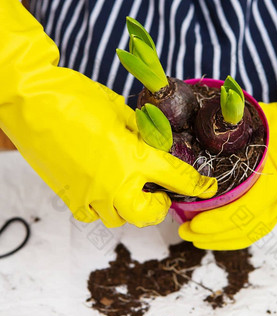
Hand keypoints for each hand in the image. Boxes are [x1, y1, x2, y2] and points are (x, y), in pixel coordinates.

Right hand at [0, 0, 216, 227]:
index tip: (208, 188)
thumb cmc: (74, 98)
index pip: (176, 177)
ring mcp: (89, 194)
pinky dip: (104, 206)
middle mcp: (113, 183)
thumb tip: (153, 143)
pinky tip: (103, 187)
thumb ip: (141, 132)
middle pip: (148, 214)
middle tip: (160, 190)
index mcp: (132, 157)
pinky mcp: (68, 196)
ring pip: (119, 217)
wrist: (30, 103)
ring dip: (131, 206)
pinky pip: (93, 214)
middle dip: (160, 206)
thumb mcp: (118, 110)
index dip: (198, 184)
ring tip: (129, 185)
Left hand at [179, 8, 276, 249]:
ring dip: (224, 239)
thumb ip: (232, 121)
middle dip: (214, 235)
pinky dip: (238, 234)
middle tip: (185, 232)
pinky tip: (219, 234)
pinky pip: (260, 226)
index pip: (244, 211)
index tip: (193, 224)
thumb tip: (198, 119)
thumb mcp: (262, 118)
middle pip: (246, 228)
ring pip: (253, 232)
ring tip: (196, 237)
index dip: (217, 222)